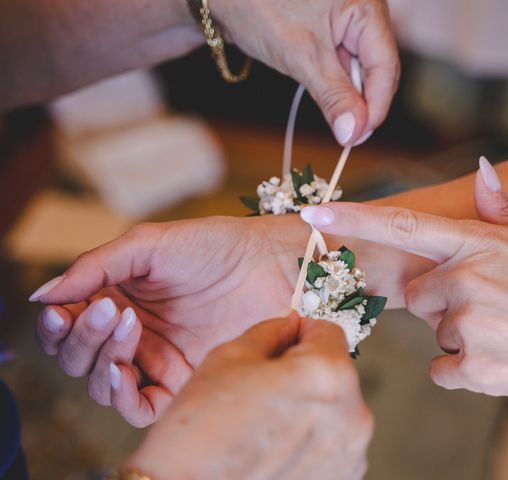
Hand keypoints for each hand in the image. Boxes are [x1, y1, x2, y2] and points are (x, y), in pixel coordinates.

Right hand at [32, 214, 306, 425]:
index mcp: (118, 298)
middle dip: (81, 337)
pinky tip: (124, 368)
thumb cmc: (215, 245)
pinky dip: (121, 395)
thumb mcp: (148, 244)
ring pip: (102, 383)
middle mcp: (133, 333)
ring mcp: (157, 359)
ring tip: (128, 323)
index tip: (62, 312)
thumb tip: (41, 296)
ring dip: (100, 358)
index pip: (68, 325)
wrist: (270, 261)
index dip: (57, 324)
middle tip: (110, 308)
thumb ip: (95, 267)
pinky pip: (139, 407)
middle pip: (78, 358)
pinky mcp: (184, 380)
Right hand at [123, 314, 372, 479]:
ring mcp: (350, 454)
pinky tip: (274, 448)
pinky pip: (332, 444)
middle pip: (334, 373)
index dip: (302, 331)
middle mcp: (353, 415)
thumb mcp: (230, 358)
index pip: (329, 331)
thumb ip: (272, 331)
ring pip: (334, 410)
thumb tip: (289, 324)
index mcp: (328, 374)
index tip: (285, 340)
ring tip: (265, 424)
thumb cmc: (202, 435)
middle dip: (305, 372)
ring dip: (310, 408)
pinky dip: (310, 441)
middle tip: (265, 387)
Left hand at [211, 0, 399, 145]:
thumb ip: (333, 96)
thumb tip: (353, 132)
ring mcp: (349, 19)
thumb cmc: (260, 7)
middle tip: (347, 136)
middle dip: (364, 103)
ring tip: (337, 119)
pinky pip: (346, 62)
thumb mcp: (301, 57)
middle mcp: (364, 9)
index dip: (375, 106)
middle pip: (379, 67)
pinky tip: (328, 97)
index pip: (386, 66)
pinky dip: (338, 83)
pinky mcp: (334, 28)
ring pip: (362, 68)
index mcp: (366, 6)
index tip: (358, 137)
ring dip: (350, 95)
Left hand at [300, 161, 507, 424]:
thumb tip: (482, 170)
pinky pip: (444, 369)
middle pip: (419, 295)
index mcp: (481, 243)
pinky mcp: (476, 368)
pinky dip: (465, 371)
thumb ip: (500, 210)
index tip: (314, 214)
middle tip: (492, 309)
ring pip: (436, 333)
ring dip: (462, 337)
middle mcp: (470, 279)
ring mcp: (471, 324)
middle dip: (444, 303)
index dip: (353, 220)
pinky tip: (505, 360)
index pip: (403, 227)